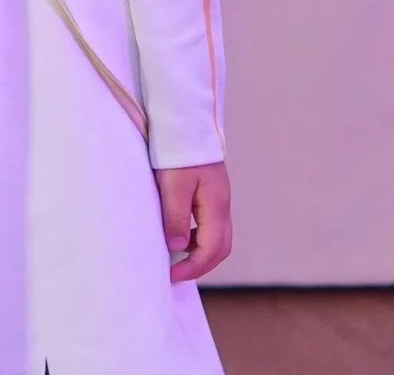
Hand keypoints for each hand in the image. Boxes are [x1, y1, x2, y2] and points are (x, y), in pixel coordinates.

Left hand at [156, 161, 231, 282]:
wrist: (185, 118)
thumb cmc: (178, 150)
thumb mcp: (173, 184)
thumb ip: (175, 216)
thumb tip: (177, 248)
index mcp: (216, 205)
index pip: (212, 249)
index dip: (194, 267)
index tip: (172, 275)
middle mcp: (221, 204)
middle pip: (220, 246)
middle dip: (200, 264)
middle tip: (175, 273)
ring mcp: (217, 197)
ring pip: (215, 235)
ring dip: (198, 250)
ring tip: (173, 256)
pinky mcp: (208, 190)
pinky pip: (207, 222)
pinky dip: (194, 235)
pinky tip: (176, 232)